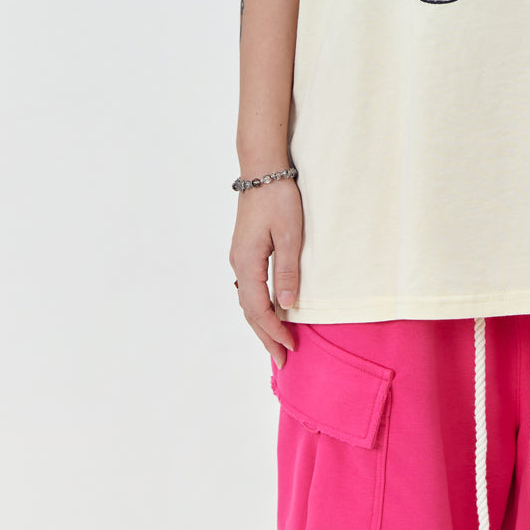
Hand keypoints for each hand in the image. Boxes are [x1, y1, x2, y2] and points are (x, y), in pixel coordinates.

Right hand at [229, 180, 303, 368]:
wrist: (263, 170)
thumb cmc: (279, 199)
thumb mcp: (291, 234)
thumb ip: (288, 271)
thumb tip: (287, 305)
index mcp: (247, 263)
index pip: (259, 309)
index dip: (274, 331)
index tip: (290, 348)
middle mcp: (239, 264)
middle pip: (249, 311)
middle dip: (265, 336)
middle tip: (282, 360)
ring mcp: (239, 257)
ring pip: (248, 300)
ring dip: (262, 323)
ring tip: (276, 343)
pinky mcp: (245, 250)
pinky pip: (250, 288)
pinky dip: (259, 306)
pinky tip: (269, 312)